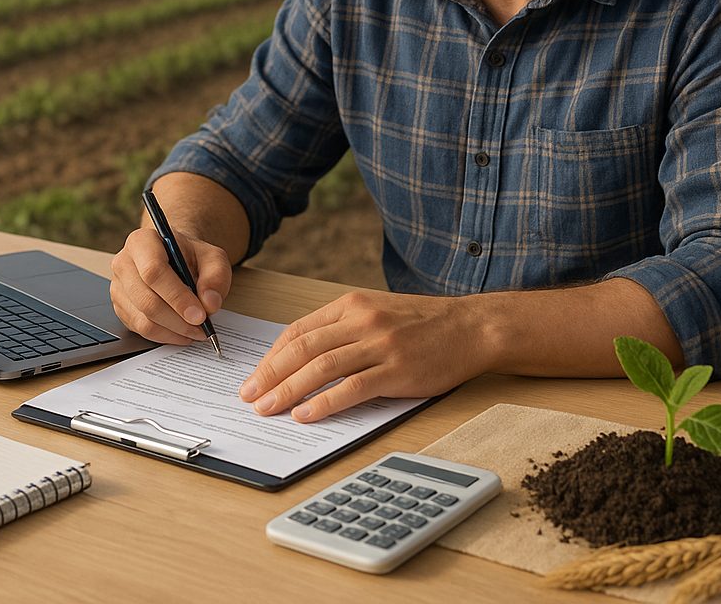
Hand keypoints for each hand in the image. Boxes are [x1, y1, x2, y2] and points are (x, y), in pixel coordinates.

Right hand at [110, 226, 231, 344]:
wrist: (175, 257)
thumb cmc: (190, 256)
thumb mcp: (212, 257)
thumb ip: (216, 276)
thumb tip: (210, 303)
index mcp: (143, 241)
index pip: (154, 271)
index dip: (177, 296)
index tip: (199, 314)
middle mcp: (124, 263)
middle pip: (146, 299)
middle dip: (178, 320)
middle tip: (202, 327)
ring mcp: (119, 287)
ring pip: (142, 319)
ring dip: (173, 331)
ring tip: (196, 331)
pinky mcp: (120, 308)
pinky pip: (140, 329)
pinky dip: (165, 335)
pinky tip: (182, 332)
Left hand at [238, 290, 488, 421]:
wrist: (471, 327)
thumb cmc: (423, 324)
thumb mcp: (377, 312)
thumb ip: (343, 329)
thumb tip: (303, 357)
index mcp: (351, 304)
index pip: (298, 330)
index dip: (272, 356)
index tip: (256, 377)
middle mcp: (361, 320)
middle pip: (302, 348)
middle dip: (270, 375)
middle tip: (249, 397)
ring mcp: (379, 345)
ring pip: (321, 368)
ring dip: (288, 391)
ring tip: (267, 409)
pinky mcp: (397, 370)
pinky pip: (352, 388)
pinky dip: (324, 403)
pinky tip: (306, 415)